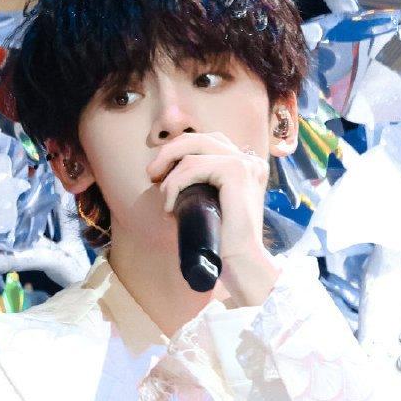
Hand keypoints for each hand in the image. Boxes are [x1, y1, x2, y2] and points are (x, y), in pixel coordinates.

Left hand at [145, 130, 277, 298]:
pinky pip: (194, 165)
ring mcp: (245, 163)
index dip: (180, 151)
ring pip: (194, 148)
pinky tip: (170, 204)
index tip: (160, 174)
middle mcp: (249, 160)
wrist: (242, 263)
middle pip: (199, 137)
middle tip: (151, 174)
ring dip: (170, 172)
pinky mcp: (236, 171)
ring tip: (163, 197)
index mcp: (247, 165)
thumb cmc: (224, 243)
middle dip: (169, 152)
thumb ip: (199, 187)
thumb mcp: (210, 206)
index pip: (207, 142)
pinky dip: (176, 183)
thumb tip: (166, 178)